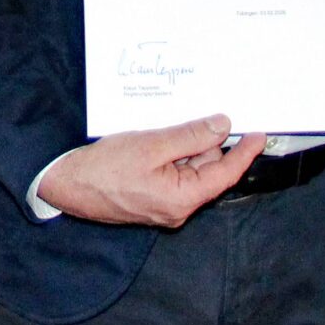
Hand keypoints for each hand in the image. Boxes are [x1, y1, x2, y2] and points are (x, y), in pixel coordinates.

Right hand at [35, 118, 263, 227]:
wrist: (66, 185)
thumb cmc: (104, 169)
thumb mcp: (151, 145)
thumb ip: (190, 136)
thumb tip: (221, 126)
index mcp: (182, 200)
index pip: (224, 174)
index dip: (244, 153)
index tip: (259, 134)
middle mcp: (177, 208)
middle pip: (206, 170)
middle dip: (206, 143)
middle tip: (202, 116)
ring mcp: (163, 205)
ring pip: (188, 170)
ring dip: (185, 146)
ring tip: (167, 127)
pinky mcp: (151, 198)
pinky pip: (172, 174)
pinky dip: (171, 155)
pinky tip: (159, 138)